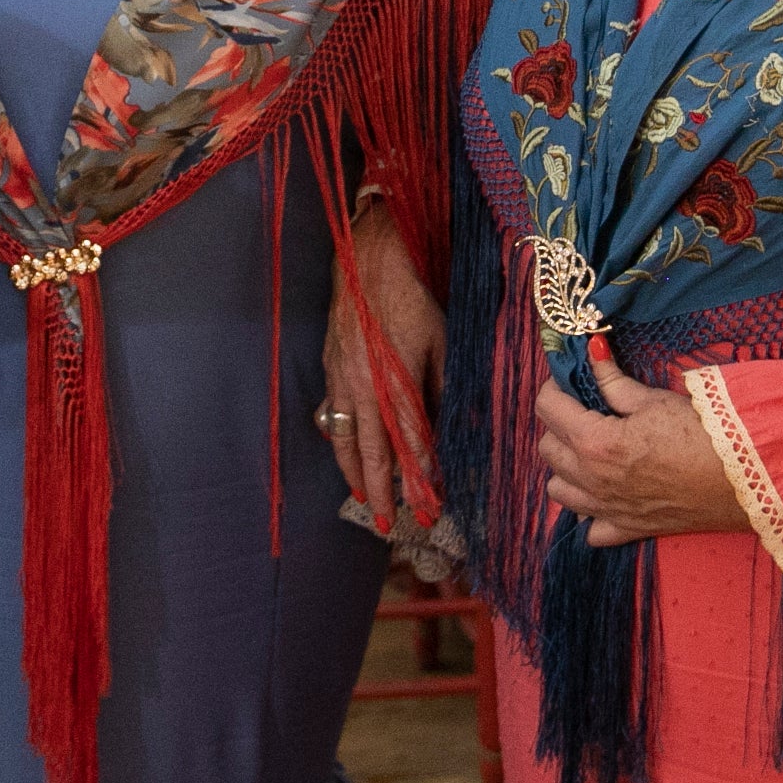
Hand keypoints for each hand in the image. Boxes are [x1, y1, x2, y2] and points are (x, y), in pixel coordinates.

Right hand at [321, 202, 443, 533]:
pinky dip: (340, 443)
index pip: (409, 443)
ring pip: (346, 440)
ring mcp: (341, 380)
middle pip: (372, 452)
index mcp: (395, 382)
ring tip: (364, 500)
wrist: (367, 258)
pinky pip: (333, 417)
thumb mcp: (441, 338)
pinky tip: (346, 454)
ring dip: (356, 474)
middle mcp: (363, 388)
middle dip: (381, 491)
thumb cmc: (411, 294)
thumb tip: (452, 422)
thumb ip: (443, 384)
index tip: (428, 505)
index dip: (418, 477)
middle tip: (389, 523)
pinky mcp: (330, 368)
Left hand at [535, 347, 747, 548]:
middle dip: (559, 424)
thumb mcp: (653, 400)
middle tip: (585, 411)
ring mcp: (607, 509)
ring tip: (591, 450)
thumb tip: (591, 349)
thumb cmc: (702, 433)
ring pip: (558, 490)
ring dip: (566, 468)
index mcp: (595, 443)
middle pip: (548, 448)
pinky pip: (590, 529)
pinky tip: (606, 492)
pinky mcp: (628, 529)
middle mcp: (592, 480)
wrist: (743, 479)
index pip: (548, 408)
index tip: (568, 381)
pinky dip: (590, 512)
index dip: (554, 388)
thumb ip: (613, 380)